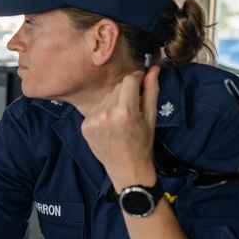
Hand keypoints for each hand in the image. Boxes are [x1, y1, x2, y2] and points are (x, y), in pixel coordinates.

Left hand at [81, 65, 160, 187]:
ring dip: (114, 102)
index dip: (137, 79)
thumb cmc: (142, 144)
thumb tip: (154, 70)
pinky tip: (111, 125)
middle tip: (133, 107)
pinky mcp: (85, 126)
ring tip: (121, 119)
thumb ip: (151, 91)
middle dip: (127, 93)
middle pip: (117, 88)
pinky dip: (104, 112)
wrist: (127, 168)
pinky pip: (96, 108)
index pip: (129, 80)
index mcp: (124, 112)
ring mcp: (93, 120)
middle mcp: (106, 114)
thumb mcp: (150, 117)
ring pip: (106, 97)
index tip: (141, 82)